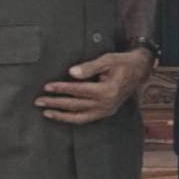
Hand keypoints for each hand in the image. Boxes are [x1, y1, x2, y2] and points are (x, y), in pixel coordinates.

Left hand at [35, 48, 154, 124]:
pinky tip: (60, 116)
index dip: (62, 88)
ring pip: (79, 116)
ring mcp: (106, 110)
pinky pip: (85, 119)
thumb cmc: (122, 63)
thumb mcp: (107, 60)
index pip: (79, 90)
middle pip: (76, 105)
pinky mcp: (105, 113)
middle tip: (38, 101)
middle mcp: (106, 104)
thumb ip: (89, 67)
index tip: (47, 86)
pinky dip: (71, 119)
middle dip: (56, 103)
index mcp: (107, 90)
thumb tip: (71, 73)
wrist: (140, 71)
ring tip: (46, 112)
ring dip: (61, 115)